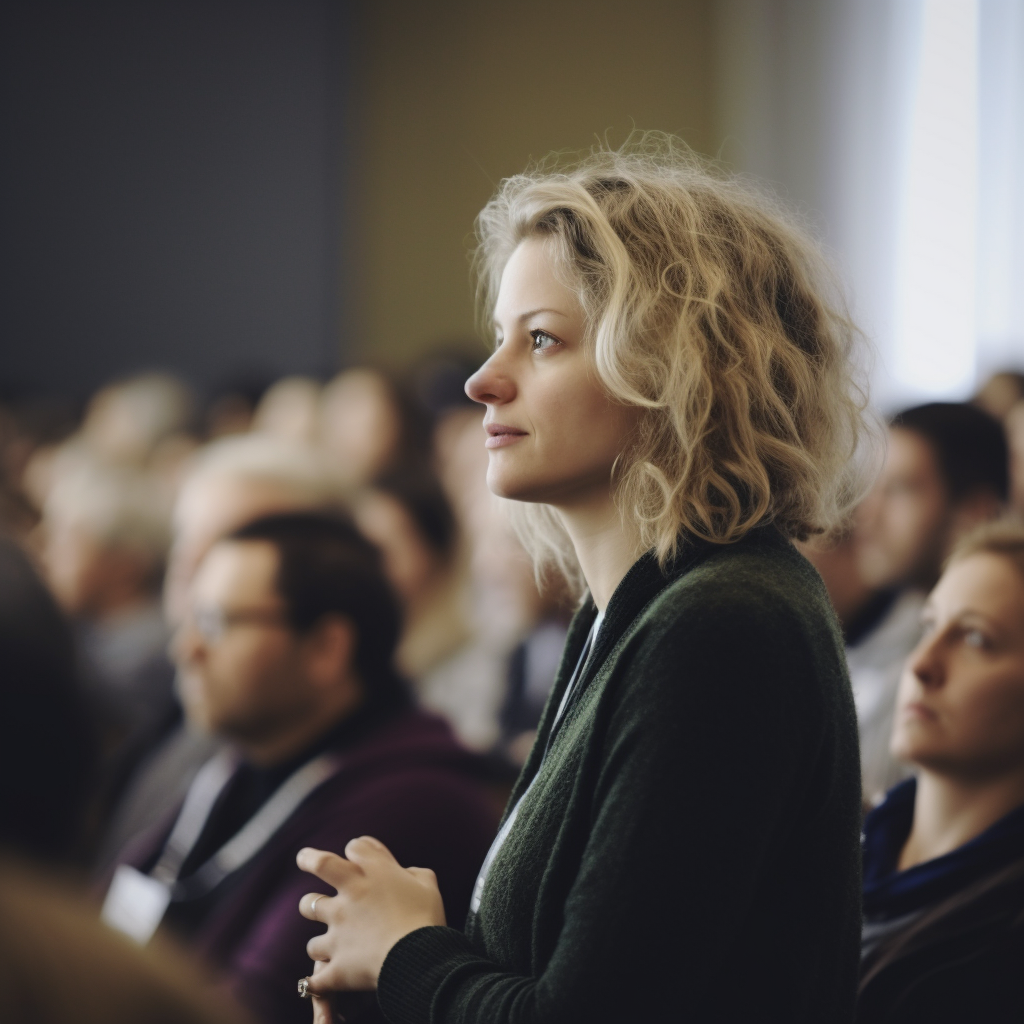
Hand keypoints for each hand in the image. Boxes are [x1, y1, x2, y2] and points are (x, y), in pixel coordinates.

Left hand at [298, 836, 445, 992]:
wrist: (419, 960)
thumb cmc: (426, 920)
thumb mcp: (428, 886)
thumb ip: (415, 873)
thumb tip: (406, 874)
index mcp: (375, 873)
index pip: (357, 846)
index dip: (358, 849)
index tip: (357, 853)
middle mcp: (350, 894)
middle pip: (319, 864)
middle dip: (308, 858)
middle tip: (304, 858)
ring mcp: (338, 927)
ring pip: (310, 914)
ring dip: (318, 920)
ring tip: (322, 940)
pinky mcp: (336, 962)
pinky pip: (316, 974)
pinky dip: (316, 980)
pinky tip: (316, 984)